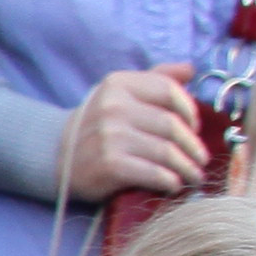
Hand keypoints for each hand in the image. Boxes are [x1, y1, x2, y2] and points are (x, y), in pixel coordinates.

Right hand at [53, 63, 205, 203]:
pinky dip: (170, 181)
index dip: (190, 111)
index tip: (194, 127)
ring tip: (194, 175)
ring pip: (167, 151)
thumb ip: (154, 79)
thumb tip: (190, 69)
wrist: (55, 157)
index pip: (168, 90)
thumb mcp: (119, 94)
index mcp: (118, 84)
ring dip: (187, 167)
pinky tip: (173, 185)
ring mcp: (110, 136)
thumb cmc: (97, 126)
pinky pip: (154, 173)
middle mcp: (113, 107)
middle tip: (200, 159)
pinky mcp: (109, 164)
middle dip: (193, 146)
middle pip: (171, 125)